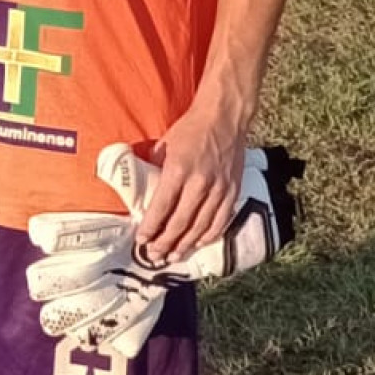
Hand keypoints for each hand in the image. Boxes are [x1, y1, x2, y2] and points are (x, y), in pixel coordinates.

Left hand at [26, 140, 302, 357]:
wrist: (225, 117)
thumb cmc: (190, 129)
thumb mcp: (164, 144)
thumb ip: (154, 169)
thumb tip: (141, 189)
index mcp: (178, 171)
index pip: (161, 208)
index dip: (150, 228)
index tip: (141, 241)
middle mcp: (200, 183)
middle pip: (180, 223)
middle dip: (165, 243)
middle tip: (154, 255)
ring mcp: (219, 190)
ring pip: (201, 227)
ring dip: (185, 245)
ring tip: (172, 256)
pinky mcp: (233, 192)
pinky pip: (221, 222)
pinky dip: (208, 236)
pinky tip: (197, 244)